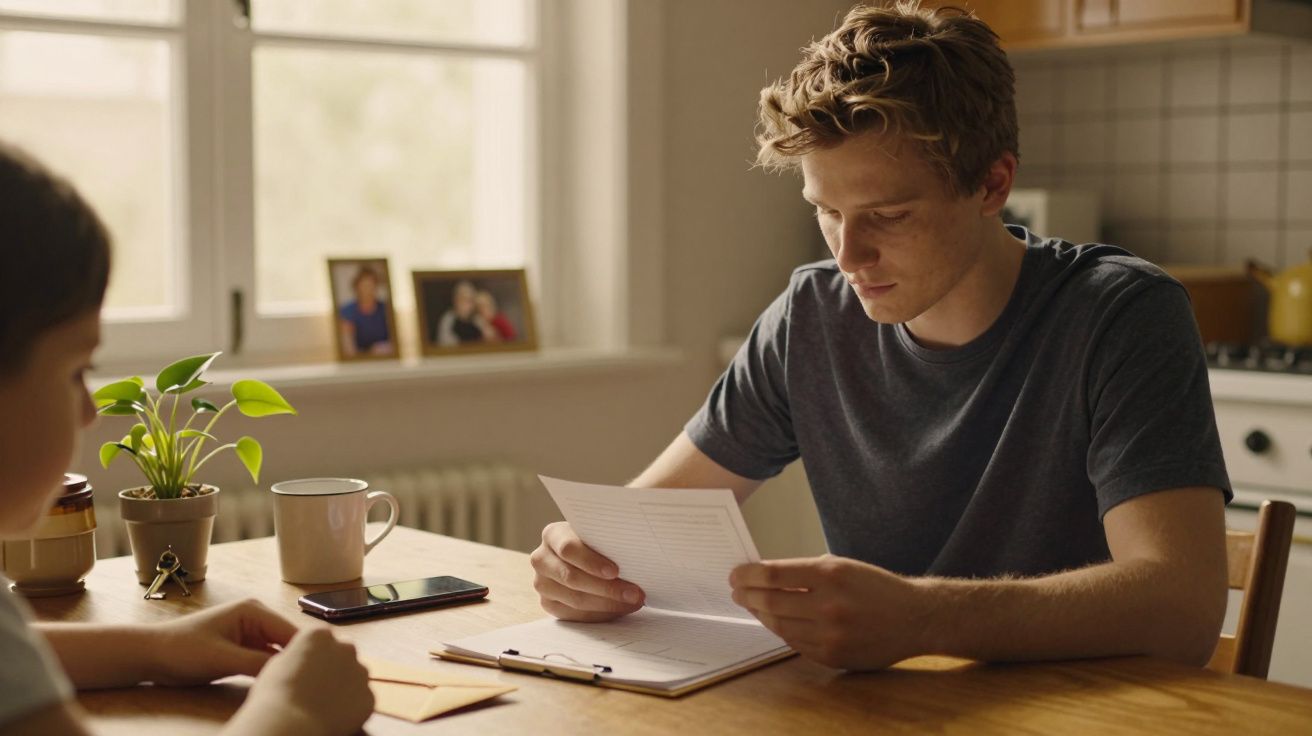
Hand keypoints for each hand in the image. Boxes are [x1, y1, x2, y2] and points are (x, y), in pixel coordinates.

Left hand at [149, 599, 296, 685]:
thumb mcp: (222, 659)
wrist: (150, 655)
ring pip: (280, 653)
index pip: (292, 632)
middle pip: (290, 641)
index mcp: (254, 610)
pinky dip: (273, 671)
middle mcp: (257, 618)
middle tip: (309, 683)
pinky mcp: (244, 648)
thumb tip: (290, 671)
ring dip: (286, 667)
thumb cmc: (180, 650)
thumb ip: (258, 663)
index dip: (307, 653)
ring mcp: (251, 633)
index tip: (321, 674)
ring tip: (298, 685)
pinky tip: (279, 684)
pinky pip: (267, 660)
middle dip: (298, 660)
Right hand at [235, 627, 373, 735]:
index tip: (306, 669)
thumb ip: (301, 653)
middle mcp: (346, 647)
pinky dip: (352, 706)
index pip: (323, 638)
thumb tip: (306, 657)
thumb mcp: (279, 662)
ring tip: (323, 703)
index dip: (314, 655)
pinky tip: (334, 715)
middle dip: (334, 666)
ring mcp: (361, 672)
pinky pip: (362, 698)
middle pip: (344, 653)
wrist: (290, 723)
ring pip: (355, 675)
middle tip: (317, 686)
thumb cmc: (276, 694)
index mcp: (320, 635)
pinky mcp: (369, 696)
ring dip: (345, 685)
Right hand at [530, 521, 644, 621]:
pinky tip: (619, 610)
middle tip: (635, 593)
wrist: (581, 555)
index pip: (569, 549)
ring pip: (575, 599)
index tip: (615, 571)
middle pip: (572, 577)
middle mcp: (541, 559)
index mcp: (552, 535)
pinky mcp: (548, 604)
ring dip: (608, 604)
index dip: (592, 562)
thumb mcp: (598, 534)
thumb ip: (608, 540)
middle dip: (607, 588)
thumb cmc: (595, 542)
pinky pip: (574, 615)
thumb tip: (636, 553)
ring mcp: (542, 583)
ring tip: (633, 602)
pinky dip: (600, 614)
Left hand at [730, 555, 928, 669]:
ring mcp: (831, 635)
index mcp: (831, 575)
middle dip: (747, 596)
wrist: (915, 618)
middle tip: (736, 591)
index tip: (736, 574)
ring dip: (760, 615)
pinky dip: (781, 630)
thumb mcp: (843, 566)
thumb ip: (806, 572)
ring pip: (779, 625)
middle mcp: (829, 605)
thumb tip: (765, 576)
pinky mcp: (833, 656)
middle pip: (771, 602)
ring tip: (752, 605)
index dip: (748, 575)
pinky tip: (775, 621)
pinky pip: (795, 643)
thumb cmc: (876, 587)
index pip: (774, 574)